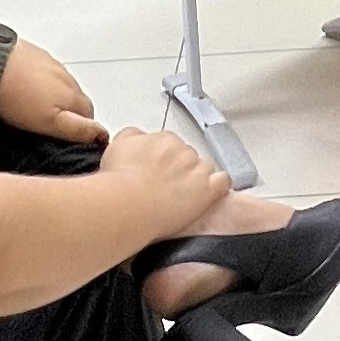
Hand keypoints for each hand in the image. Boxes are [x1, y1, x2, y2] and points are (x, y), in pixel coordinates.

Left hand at [0, 38, 102, 141]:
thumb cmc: (15, 96)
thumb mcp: (49, 122)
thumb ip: (78, 128)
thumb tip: (101, 134)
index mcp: (72, 93)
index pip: (90, 115)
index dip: (83, 128)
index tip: (72, 135)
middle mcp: (66, 76)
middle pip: (76, 97)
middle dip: (70, 110)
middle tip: (52, 122)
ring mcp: (49, 62)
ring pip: (60, 83)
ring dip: (55, 93)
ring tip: (37, 105)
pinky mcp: (32, 53)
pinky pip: (43, 70)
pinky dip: (39, 79)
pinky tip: (25, 86)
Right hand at [102, 127, 229, 248]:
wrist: (130, 203)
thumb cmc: (119, 181)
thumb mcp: (116, 147)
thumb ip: (131, 137)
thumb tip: (137, 138)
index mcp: (162, 138)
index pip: (169, 145)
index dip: (164, 160)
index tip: (157, 171)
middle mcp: (182, 149)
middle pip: (187, 156)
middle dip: (180, 169)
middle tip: (166, 187)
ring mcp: (197, 168)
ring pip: (205, 168)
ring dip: (197, 179)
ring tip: (183, 196)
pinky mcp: (208, 189)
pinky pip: (223, 182)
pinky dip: (219, 187)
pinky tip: (210, 195)